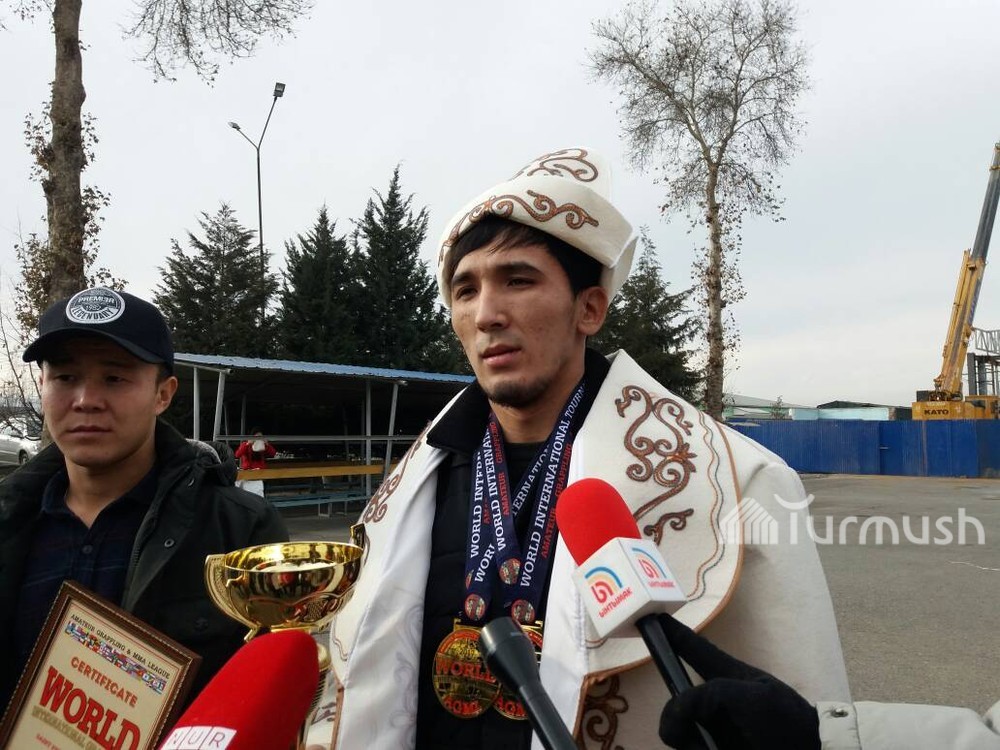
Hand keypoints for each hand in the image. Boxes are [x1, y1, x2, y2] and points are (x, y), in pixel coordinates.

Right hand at [656, 614, 819, 749]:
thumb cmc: (786, 720)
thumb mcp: (752, 697)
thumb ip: (710, 694)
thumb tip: (677, 710)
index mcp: (725, 677)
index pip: (694, 649)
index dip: (673, 633)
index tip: (653, 619)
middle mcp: (714, 702)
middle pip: (676, 703)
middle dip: (674, 719)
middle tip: (685, 735)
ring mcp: (714, 729)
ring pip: (679, 733)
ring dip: (685, 741)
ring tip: (706, 748)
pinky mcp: (714, 746)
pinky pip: (689, 747)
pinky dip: (693, 748)